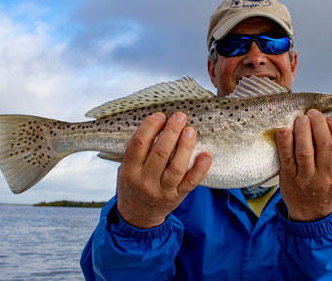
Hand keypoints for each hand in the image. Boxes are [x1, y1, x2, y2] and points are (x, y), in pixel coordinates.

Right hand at [117, 112, 211, 228]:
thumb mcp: (126, 169)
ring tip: (190, 130)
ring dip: (185, 146)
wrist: (138, 216)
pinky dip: (200, 169)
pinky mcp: (177, 196)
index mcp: (129, 170)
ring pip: (177, 167)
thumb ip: (137, 151)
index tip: (160, 115)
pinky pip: (191, 182)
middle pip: (160, 153)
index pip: (139, 144)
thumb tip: (157, 122)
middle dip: (172, 131)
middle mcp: (145, 181)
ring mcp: (162, 190)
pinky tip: (206, 155)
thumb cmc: (133, 184)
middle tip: (180, 117)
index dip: (150, 127)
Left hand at [276, 109, 331, 221]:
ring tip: (301, 118)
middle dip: (319, 124)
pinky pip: (287, 158)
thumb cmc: (327, 188)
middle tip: (313, 113)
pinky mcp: (289, 179)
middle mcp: (327, 177)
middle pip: (325, 145)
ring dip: (303, 130)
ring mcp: (307, 179)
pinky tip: (284, 130)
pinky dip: (285, 142)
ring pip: (305, 150)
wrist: (311, 214)